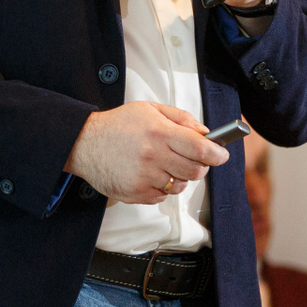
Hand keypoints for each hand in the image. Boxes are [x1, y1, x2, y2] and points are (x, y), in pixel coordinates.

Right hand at [64, 101, 230, 203]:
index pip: (201, 149)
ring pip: (180, 186)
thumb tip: (205, 132)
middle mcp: (153, 156)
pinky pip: (162, 196)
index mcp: (159, 133)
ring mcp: (144, 177)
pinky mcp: (136, 193)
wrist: (84, 144)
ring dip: (179, 177)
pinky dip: (161, 188)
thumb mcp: (148, 109)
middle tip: (192, 159)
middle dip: (200, 166)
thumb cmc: (118, 125)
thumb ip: (180, 118)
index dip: (218, 154)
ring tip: (164, 165)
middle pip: (196, 171)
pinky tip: (148, 174)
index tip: (222, 155)